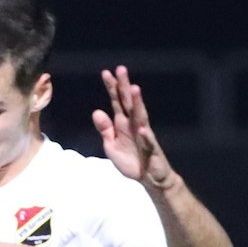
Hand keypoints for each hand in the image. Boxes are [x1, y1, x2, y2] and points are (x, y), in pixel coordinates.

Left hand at [94, 66, 176, 189]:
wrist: (148, 177)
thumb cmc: (131, 159)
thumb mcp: (111, 145)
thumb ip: (105, 129)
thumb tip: (96, 111)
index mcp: (123, 123)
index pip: (117, 102)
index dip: (112, 88)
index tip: (106, 72)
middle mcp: (134, 125)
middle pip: (129, 103)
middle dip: (125, 86)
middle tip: (121, 69)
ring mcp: (144, 136)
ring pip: (141, 116)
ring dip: (138, 103)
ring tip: (134, 89)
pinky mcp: (151, 150)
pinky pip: (148, 142)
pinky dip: (145, 136)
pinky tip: (141, 128)